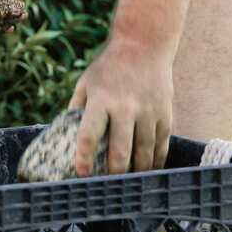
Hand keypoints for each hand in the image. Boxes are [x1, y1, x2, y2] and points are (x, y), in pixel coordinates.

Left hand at [68, 37, 172, 175]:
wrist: (145, 45)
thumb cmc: (109, 66)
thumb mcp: (86, 82)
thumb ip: (77, 108)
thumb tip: (66, 135)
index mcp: (101, 100)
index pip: (90, 135)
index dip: (85, 157)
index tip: (82, 173)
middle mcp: (126, 108)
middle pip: (121, 150)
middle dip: (113, 173)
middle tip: (107, 186)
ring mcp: (148, 112)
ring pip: (144, 152)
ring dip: (136, 172)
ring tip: (128, 186)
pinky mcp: (165, 114)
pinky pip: (161, 145)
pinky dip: (156, 162)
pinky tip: (149, 172)